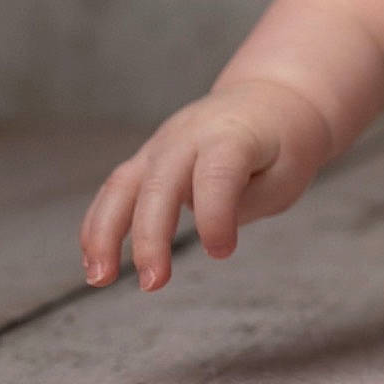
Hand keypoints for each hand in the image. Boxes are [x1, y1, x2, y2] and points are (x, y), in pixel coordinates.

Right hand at [80, 78, 333, 290]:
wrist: (270, 99)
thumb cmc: (284, 143)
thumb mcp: (288, 174)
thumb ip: (250, 201)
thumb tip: (207, 232)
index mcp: (233, 135)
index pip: (216, 175)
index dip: (215, 217)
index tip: (223, 253)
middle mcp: (190, 135)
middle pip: (159, 184)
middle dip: (150, 237)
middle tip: (154, 284)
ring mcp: (162, 144)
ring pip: (122, 185)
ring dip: (104, 234)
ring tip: (99, 279)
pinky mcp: (147, 157)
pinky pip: (115, 190)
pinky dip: (99, 225)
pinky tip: (95, 262)